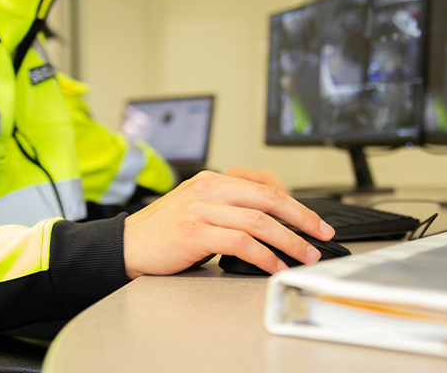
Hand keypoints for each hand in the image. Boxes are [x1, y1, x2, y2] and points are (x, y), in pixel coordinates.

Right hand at [123, 171, 334, 279]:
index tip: (314, 222)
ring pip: (258, 221)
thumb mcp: (197, 209)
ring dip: (288, 241)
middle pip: (268, 198)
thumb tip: (270, 225)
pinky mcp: (195, 232)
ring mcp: (201, 209)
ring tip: (303, 255)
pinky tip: (274, 266)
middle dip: (301, 219)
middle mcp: (208, 189)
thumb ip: (228, 209)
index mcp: (212, 180)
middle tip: (321, 236)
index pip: (265, 186)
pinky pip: (241, 243)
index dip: (295, 204)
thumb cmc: (163, 233)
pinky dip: (264, 256)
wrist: (126, 245)